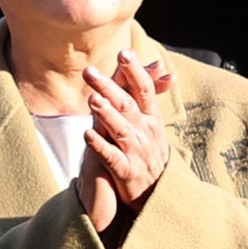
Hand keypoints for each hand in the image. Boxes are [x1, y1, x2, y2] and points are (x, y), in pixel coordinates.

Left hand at [75, 51, 172, 233]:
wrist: (160, 195)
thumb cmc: (150, 154)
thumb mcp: (154, 124)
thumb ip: (149, 97)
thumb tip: (159, 67)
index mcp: (152, 119)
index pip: (145, 90)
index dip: (135, 71)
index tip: (124, 53)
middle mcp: (147, 132)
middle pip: (128, 105)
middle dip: (110, 87)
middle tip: (91, 71)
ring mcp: (137, 152)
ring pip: (121, 130)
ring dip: (107, 114)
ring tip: (92, 99)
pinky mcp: (127, 173)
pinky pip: (112, 158)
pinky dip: (100, 147)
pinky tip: (87, 135)